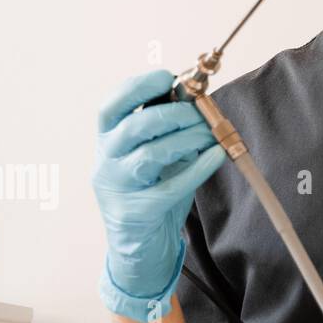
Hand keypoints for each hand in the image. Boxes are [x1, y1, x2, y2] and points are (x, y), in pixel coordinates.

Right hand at [92, 69, 225, 322]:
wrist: (140, 244)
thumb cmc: (152, 188)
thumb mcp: (156, 151)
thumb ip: (168, 125)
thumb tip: (194, 93)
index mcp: (108, 140)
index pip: (111, 105)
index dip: (139, 87)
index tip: (169, 78)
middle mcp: (105, 161)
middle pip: (135, 126)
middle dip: (176, 113)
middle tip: (204, 114)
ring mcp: (118, 188)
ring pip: (150, 154)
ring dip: (189, 138)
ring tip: (212, 136)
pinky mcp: (137, 213)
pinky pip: (170, 186)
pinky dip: (198, 168)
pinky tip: (217, 156)